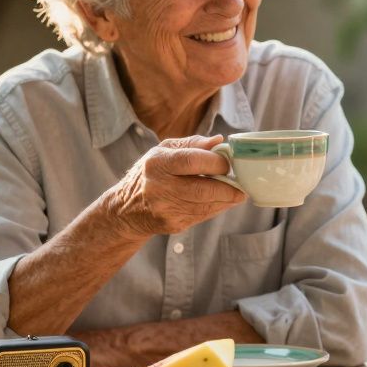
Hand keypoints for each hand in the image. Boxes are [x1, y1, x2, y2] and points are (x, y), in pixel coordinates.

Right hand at [104, 135, 245, 237]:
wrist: (126, 210)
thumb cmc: (151, 173)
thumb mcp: (164, 151)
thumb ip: (193, 144)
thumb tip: (220, 141)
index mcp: (157, 163)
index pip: (193, 161)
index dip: (217, 162)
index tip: (228, 163)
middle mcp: (159, 187)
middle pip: (203, 189)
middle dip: (228, 188)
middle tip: (241, 185)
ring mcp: (165, 209)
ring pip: (206, 205)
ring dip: (226, 199)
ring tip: (236, 192)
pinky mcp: (173, 225)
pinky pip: (203, 216)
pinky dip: (216, 208)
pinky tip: (221, 201)